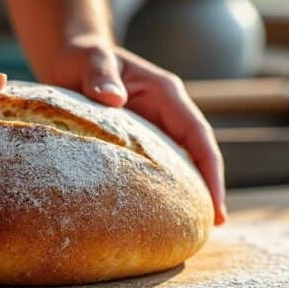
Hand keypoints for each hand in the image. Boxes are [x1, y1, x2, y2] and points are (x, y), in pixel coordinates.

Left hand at [47, 35, 226, 224]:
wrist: (72, 57)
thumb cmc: (82, 56)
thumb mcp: (90, 59)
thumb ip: (100, 74)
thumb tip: (112, 98)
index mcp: (165, 94)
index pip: (198, 135)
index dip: (211, 170)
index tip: (216, 205)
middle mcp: (168, 112)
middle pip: (198, 154)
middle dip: (208, 189)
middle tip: (212, 227)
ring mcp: (156, 126)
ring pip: (181, 163)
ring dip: (188, 192)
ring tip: (189, 230)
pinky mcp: (141, 139)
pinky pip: (158, 166)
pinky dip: (163, 188)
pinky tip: (155, 215)